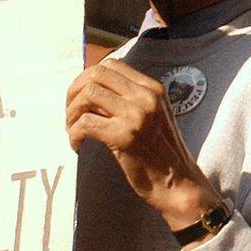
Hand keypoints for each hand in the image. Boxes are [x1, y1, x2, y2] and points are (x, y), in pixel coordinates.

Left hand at [66, 59, 221, 235]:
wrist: (179, 185)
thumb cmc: (162, 156)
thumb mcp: (153, 117)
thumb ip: (129, 101)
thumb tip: (91, 92)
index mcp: (153, 89)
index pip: (112, 65)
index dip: (88, 77)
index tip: (80, 95)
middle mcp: (146, 97)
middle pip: (96, 74)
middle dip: (75, 90)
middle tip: (71, 112)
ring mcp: (136, 115)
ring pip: (87, 95)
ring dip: (72, 112)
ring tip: (72, 130)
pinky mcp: (124, 136)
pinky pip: (85, 123)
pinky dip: (74, 134)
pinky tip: (77, 146)